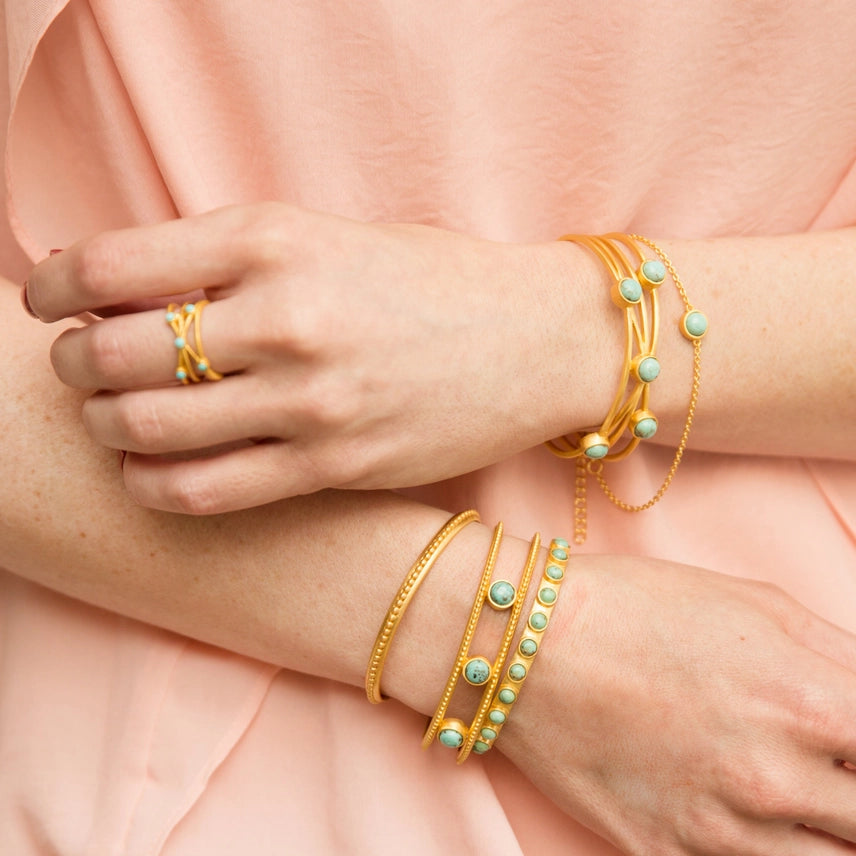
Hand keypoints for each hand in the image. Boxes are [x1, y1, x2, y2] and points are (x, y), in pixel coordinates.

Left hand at [25, 203, 583, 513]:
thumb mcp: (330, 235)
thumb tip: (129, 291)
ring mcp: (312, 400)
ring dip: (108, 427)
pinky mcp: (337, 465)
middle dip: (77, 366)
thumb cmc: (434, 279)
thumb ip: (234, 260)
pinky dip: (156, 485)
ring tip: (115, 418)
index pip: (113, 266)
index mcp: (277, 239)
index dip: (56, 289)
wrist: (537, 338)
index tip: (51, 304)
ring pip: (151, 431)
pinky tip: (154, 471)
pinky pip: (208, 490)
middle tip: (83, 366)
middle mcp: (288, 317)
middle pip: (119, 355)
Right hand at [504, 556, 855, 854]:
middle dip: (853, 789)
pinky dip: (759, 849)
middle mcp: (775, 779)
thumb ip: (841, 655)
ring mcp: (721, 832)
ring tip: (789, 792)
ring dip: (823, 832)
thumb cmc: (634, 606)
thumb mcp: (753, 602)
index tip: (853, 743)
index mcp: (809, 702)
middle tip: (827, 768)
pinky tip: (741, 815)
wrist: (524, 643)